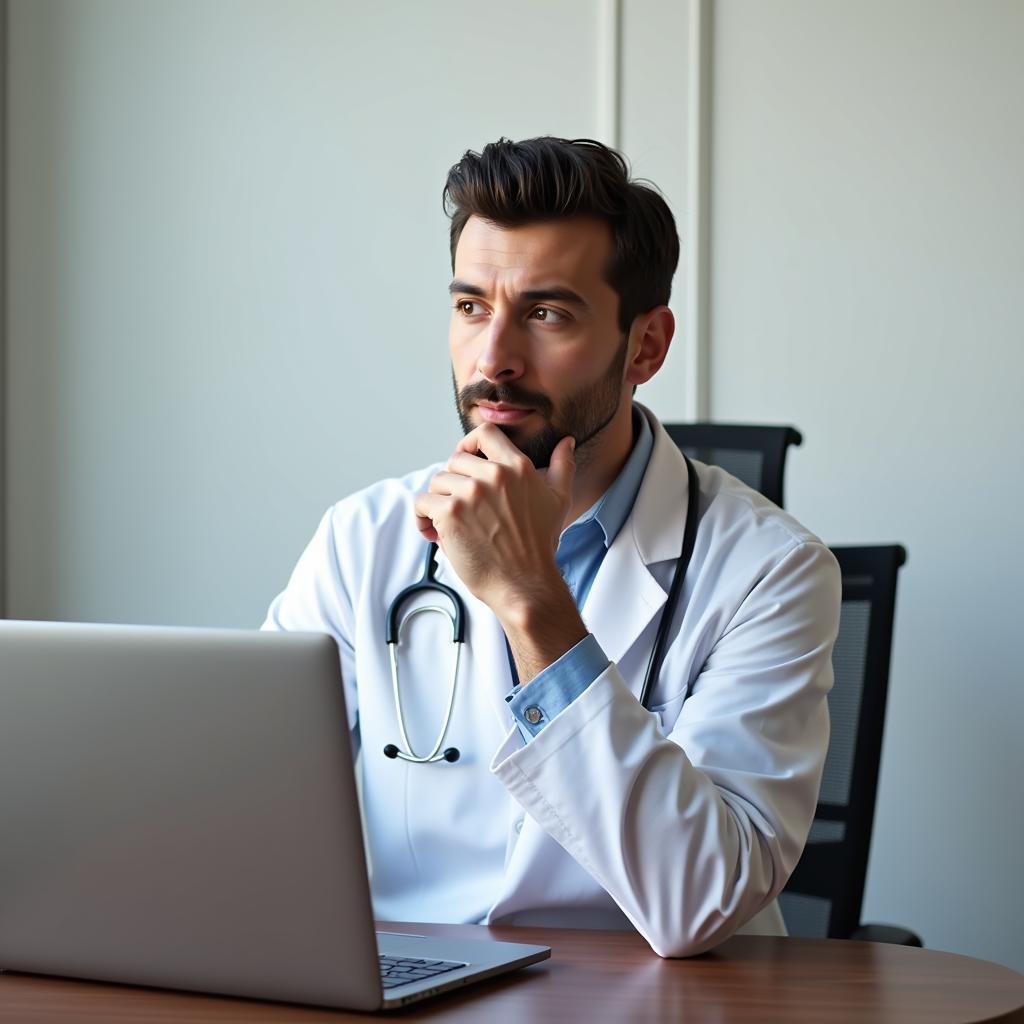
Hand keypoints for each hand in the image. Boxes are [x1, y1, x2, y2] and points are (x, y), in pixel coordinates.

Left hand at [413, 424, 575, 611]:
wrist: (525, 584)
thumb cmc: (540, 546)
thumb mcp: (559, 500)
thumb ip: (563, 467)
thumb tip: (567, 442)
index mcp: (518, 467)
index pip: (485, 432)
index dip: (469, 443)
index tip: (465, 461)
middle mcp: (494, 475)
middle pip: (455, 460)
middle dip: (453, 482)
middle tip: (459, 507)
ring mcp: (470, 493)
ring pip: (437, 481)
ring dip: (438, 501)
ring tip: (447, 523)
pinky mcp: (450, 514)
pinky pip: (422, 503)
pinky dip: (422, 518)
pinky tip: (432, 532)